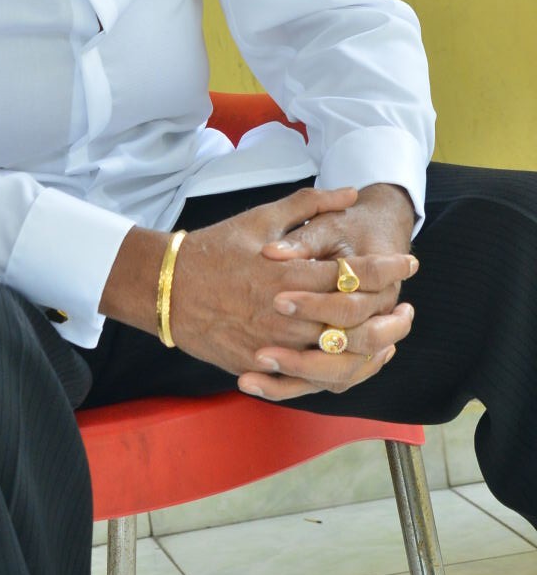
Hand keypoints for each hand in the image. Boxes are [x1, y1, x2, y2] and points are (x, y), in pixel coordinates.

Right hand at [166, 186, 414, 390]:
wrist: (165, 286)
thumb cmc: (213, 248)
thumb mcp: (258, 218)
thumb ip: (307, 206)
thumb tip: (347, 193)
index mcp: (288, 273)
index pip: (353, 274)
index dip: (387, 268)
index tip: (409, 263)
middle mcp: (287, 313)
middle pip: (355, 323)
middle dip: (390, 317)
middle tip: (409, 309)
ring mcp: (273, 345)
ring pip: (338, 358)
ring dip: (372, 350)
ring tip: (390, 339)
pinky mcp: (260, 366)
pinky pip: (308, 380)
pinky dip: (338, 373)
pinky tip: (354, 363)